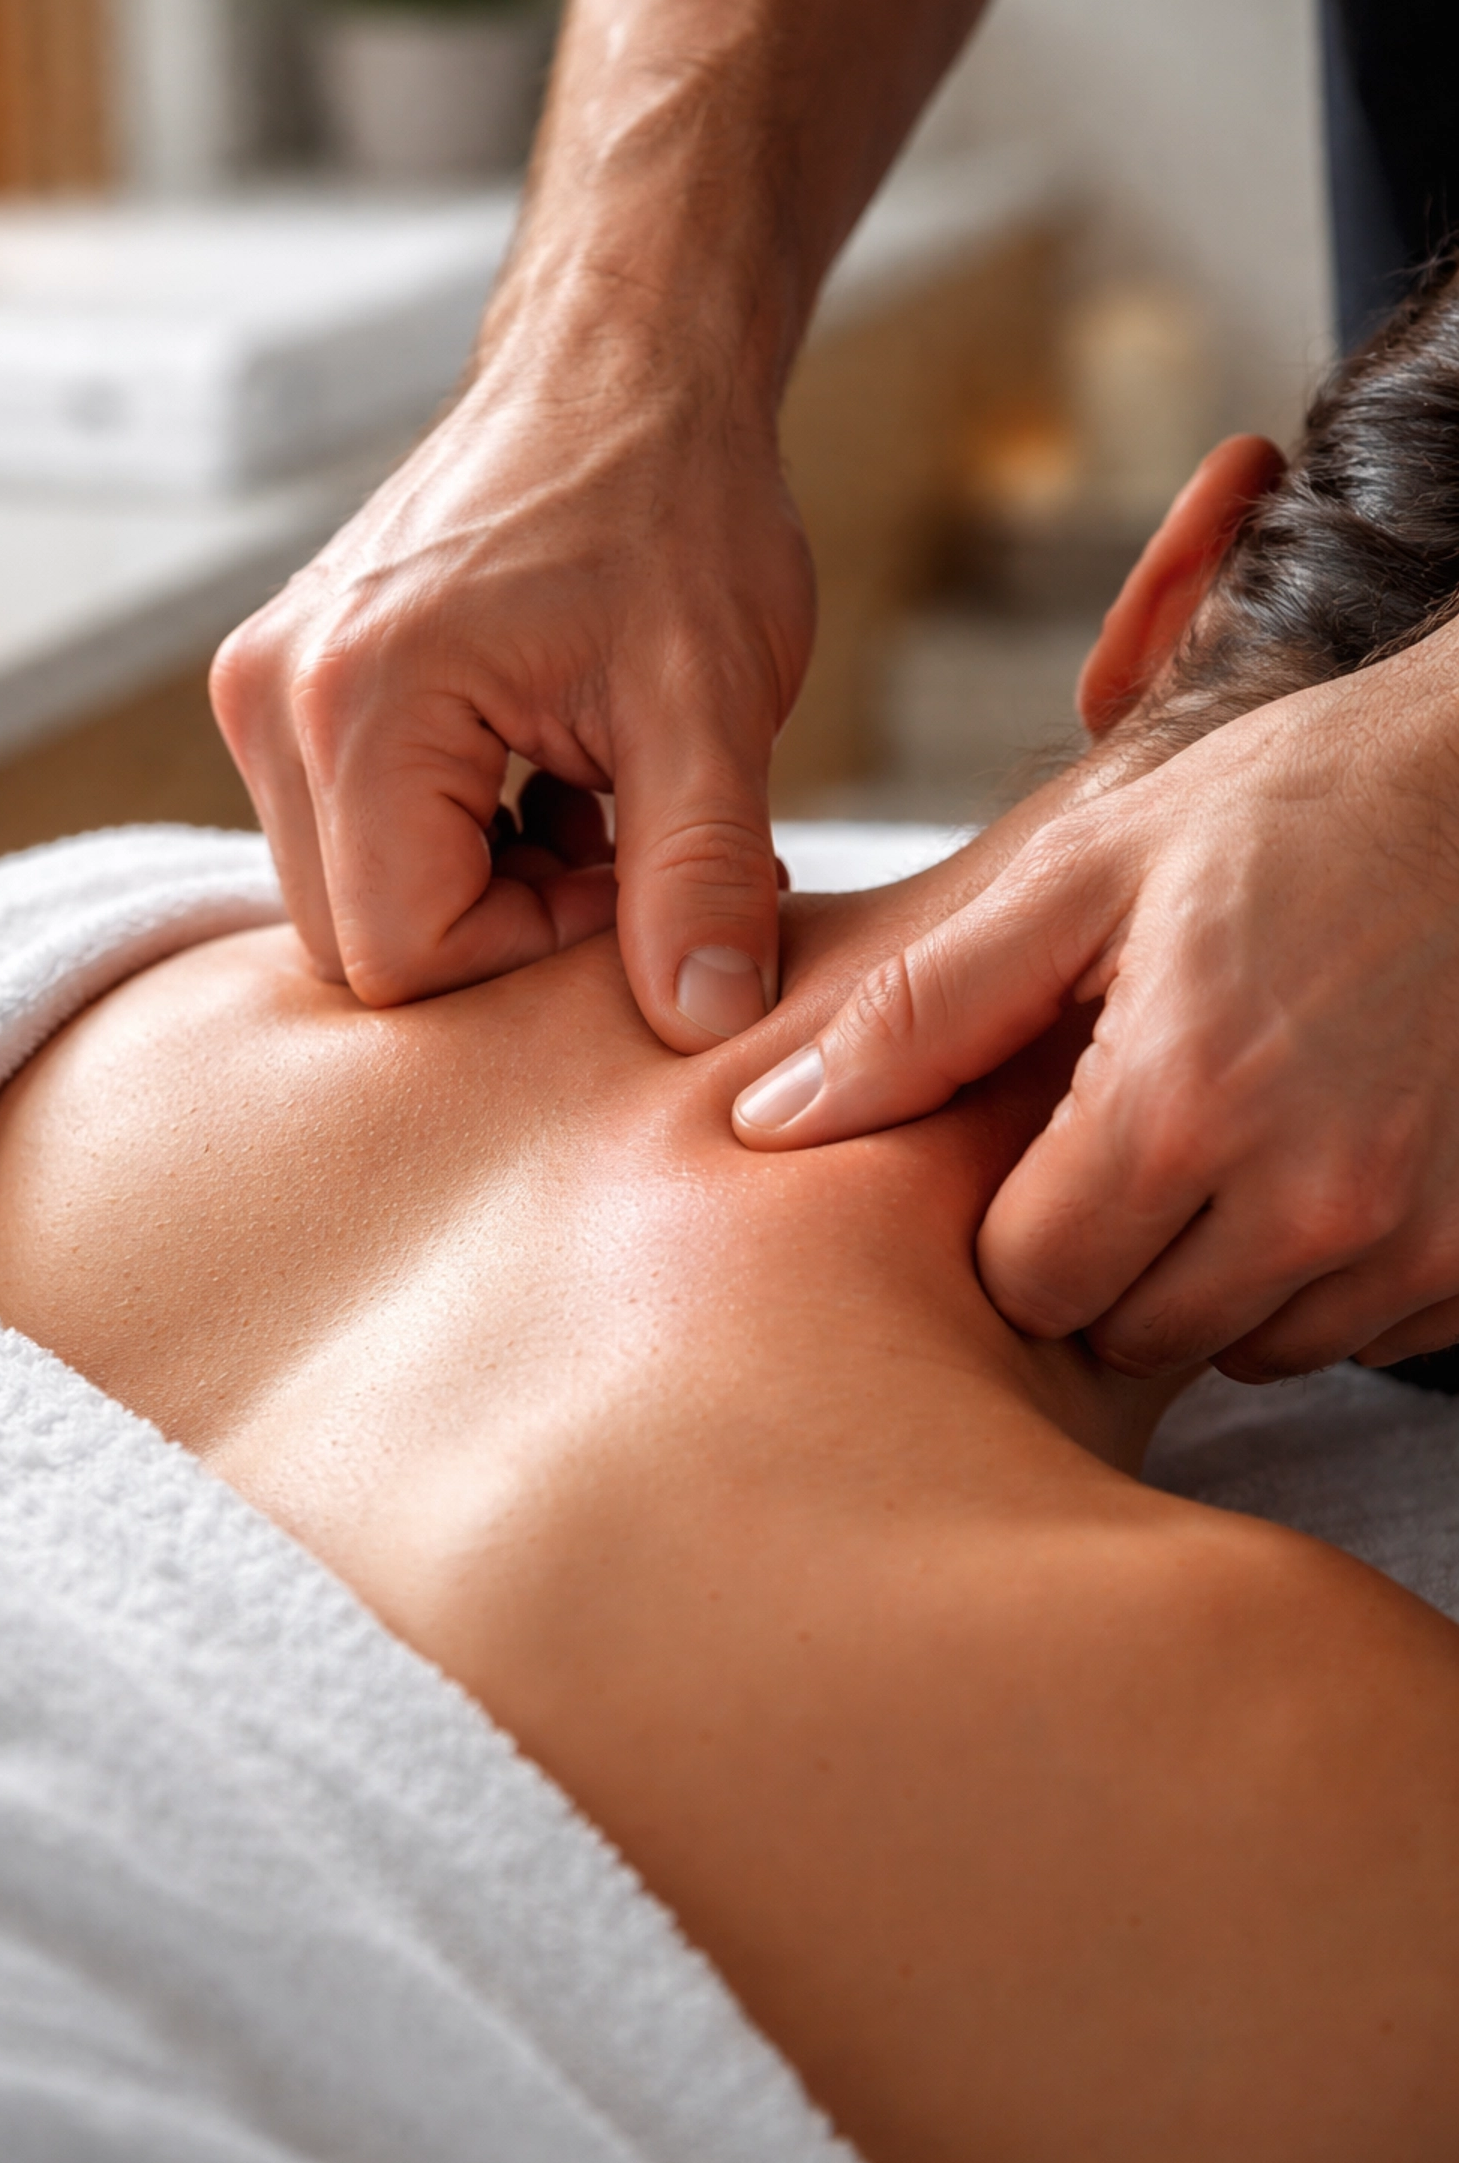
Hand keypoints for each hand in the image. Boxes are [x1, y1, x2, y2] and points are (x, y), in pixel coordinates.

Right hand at [210, 329, 813, 1043]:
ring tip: (596, 804)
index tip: (640, 881)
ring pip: (355, 896)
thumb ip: (701, 875)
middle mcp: (275, 697)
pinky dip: (457, 845)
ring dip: (485, 891)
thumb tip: (705, 1026)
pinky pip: (353, 836)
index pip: (401, 955)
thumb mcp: (712, 704)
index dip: (535, 956)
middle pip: (360, 940)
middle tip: (629, 853)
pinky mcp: (294, 686)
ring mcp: (269, 689)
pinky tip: (550, 785)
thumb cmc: (673, 505)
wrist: (627, 369)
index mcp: (355, 701)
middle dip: (504, 932)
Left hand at [733, 628, 1458, 1379]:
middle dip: (1108, 1256)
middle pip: (1132, 1334)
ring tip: (1236, 1136)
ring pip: (1250, 1348)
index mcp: (1181, 1103)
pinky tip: (1326, 1157)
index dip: (1014, 1221)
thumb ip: (924, 1012)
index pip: (1029, 1282)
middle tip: (1137, 1132)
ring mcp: (1415, 1237)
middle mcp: (1309, 1199)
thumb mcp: (1082, 877)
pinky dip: (1328, 1275)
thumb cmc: (1284, 815)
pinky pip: (1364, 1333)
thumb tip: (767, 1121)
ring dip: (1219, 1274)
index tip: (1045, 1143)